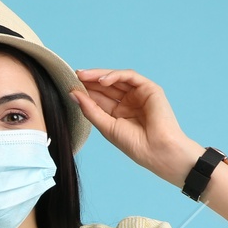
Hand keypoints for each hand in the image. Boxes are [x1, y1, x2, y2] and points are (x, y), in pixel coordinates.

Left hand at [71, 68, 202, 186]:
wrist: (158, 152)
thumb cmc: (135, 145)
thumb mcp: (106, 126)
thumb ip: (90, 109)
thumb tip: (72, 93)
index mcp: (118, 112)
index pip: (99, 97)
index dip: (85, 91)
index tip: (69, 86)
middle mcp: (128, 101)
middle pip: (106, 86)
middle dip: (90, 80)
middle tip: (74, 76)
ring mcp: (139, 94)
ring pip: (116, 78)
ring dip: (99, 75)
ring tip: (83, 76)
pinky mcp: (150, 89)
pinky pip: (130, 76)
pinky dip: (115, 76)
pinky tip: (102, 80)